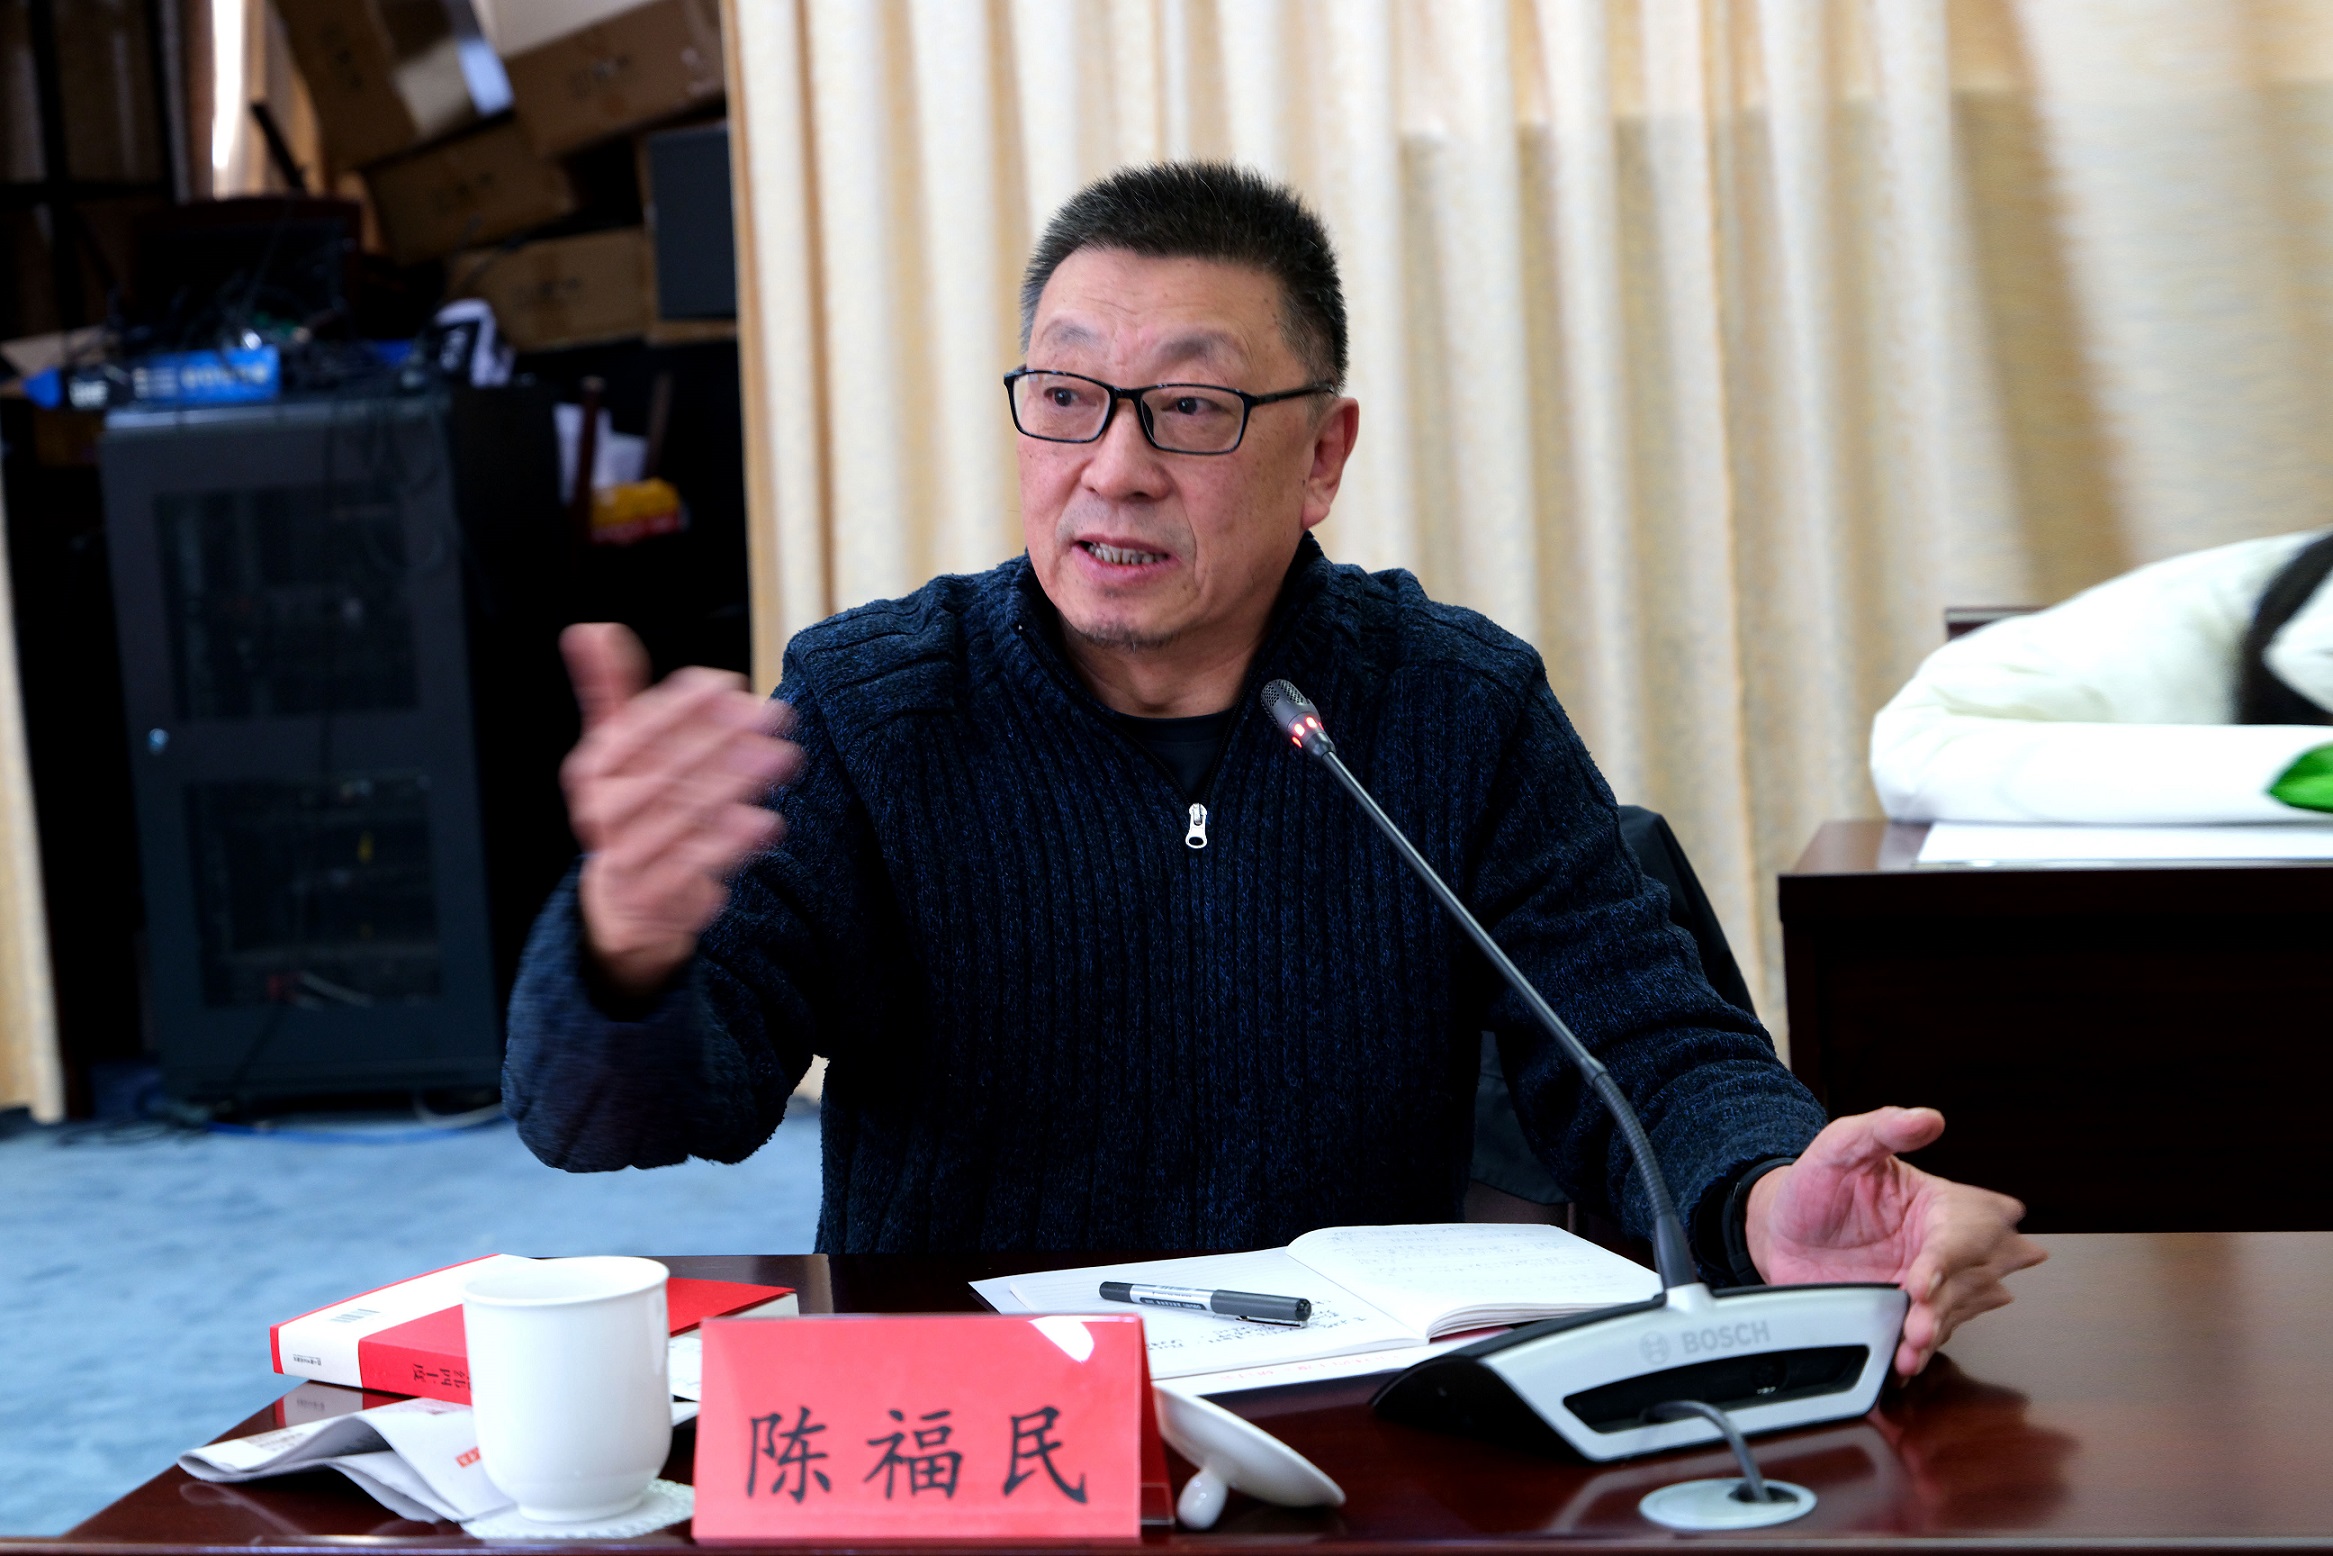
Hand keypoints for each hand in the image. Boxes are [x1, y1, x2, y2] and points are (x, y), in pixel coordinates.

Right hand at [560, 623, 801, 995]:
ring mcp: (626, 855)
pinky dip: (730, 843)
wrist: (628, 898)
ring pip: (683, 815)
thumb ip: (610, 690)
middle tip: (775, 715)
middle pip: (665, 769)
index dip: (682, 704)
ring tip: (783, 758)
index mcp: (593, 768)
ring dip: (736, 784)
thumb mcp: (616, 747)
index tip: (731, 682)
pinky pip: (693, 866)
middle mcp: (603, 810)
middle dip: (723, 739)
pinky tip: (766, 821)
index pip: (636, 728)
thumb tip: (591, 629)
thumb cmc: (634, 803)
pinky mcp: (656, 894)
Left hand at [1745, 1106, 2045, 1376]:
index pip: (1965, 1231)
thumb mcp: (1842, 1145)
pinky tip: (1904, 1361)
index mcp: (1940, 1204)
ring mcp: (1923, 1286)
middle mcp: (1941, 1248)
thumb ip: (1882, 1129)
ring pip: (1951, 1314)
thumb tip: (1926, 1118)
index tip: (1921, 1278)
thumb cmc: (1816, 1184)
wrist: (1778, 1229)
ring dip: (1934, 1333)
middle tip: (1920, 1320)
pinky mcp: (1900, 1316)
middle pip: (1969, 1280)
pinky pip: (1921, 1338)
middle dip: (1948, 1303)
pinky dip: (1916, 1353)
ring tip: (1911, 1346)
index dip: (1948, 1258)